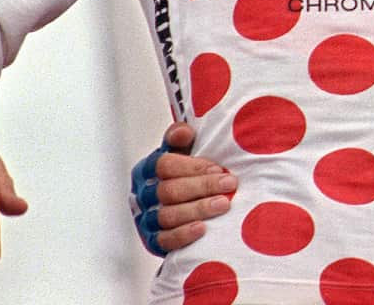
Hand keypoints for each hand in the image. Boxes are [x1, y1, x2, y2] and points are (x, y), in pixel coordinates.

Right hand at [130, 122, 232, 255]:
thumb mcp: (181, 152)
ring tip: (223, 204)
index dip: (192, 166)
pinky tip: (203, 228)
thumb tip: (183, 132)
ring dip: (198, 209)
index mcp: (147, 170)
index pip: (164, 165)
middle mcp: (143, 194)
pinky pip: (165, 240)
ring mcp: (146, 220)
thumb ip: (180, 138)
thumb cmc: (184, 175)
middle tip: (230, 184)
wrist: (181, 207)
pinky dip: (184, 234)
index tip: (218, 167)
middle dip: (203, 186)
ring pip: (168, 215)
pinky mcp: (153, 241)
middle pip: (169, 190)